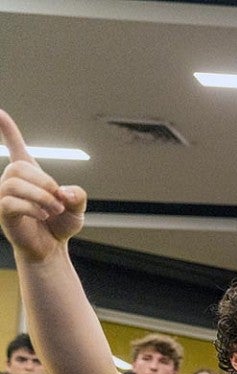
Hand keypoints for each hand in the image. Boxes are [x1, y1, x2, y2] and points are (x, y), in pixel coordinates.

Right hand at [0, 111, 86, 262]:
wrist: (53, 248)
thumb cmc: (61, 224)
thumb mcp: (77, 206)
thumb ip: (78, 195)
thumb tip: (64, 192)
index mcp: (30, 175)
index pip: (15, 146)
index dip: (7, 129)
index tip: (0, 112)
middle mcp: (12, 181)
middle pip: (19, 166)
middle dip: (44, 181)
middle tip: (59, 200)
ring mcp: (4, 197)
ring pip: (13, 183)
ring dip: (40, 195)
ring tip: (54, 209)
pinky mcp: (3, 213)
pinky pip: (10, 202)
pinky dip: (33, 208)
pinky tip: (44, 215)